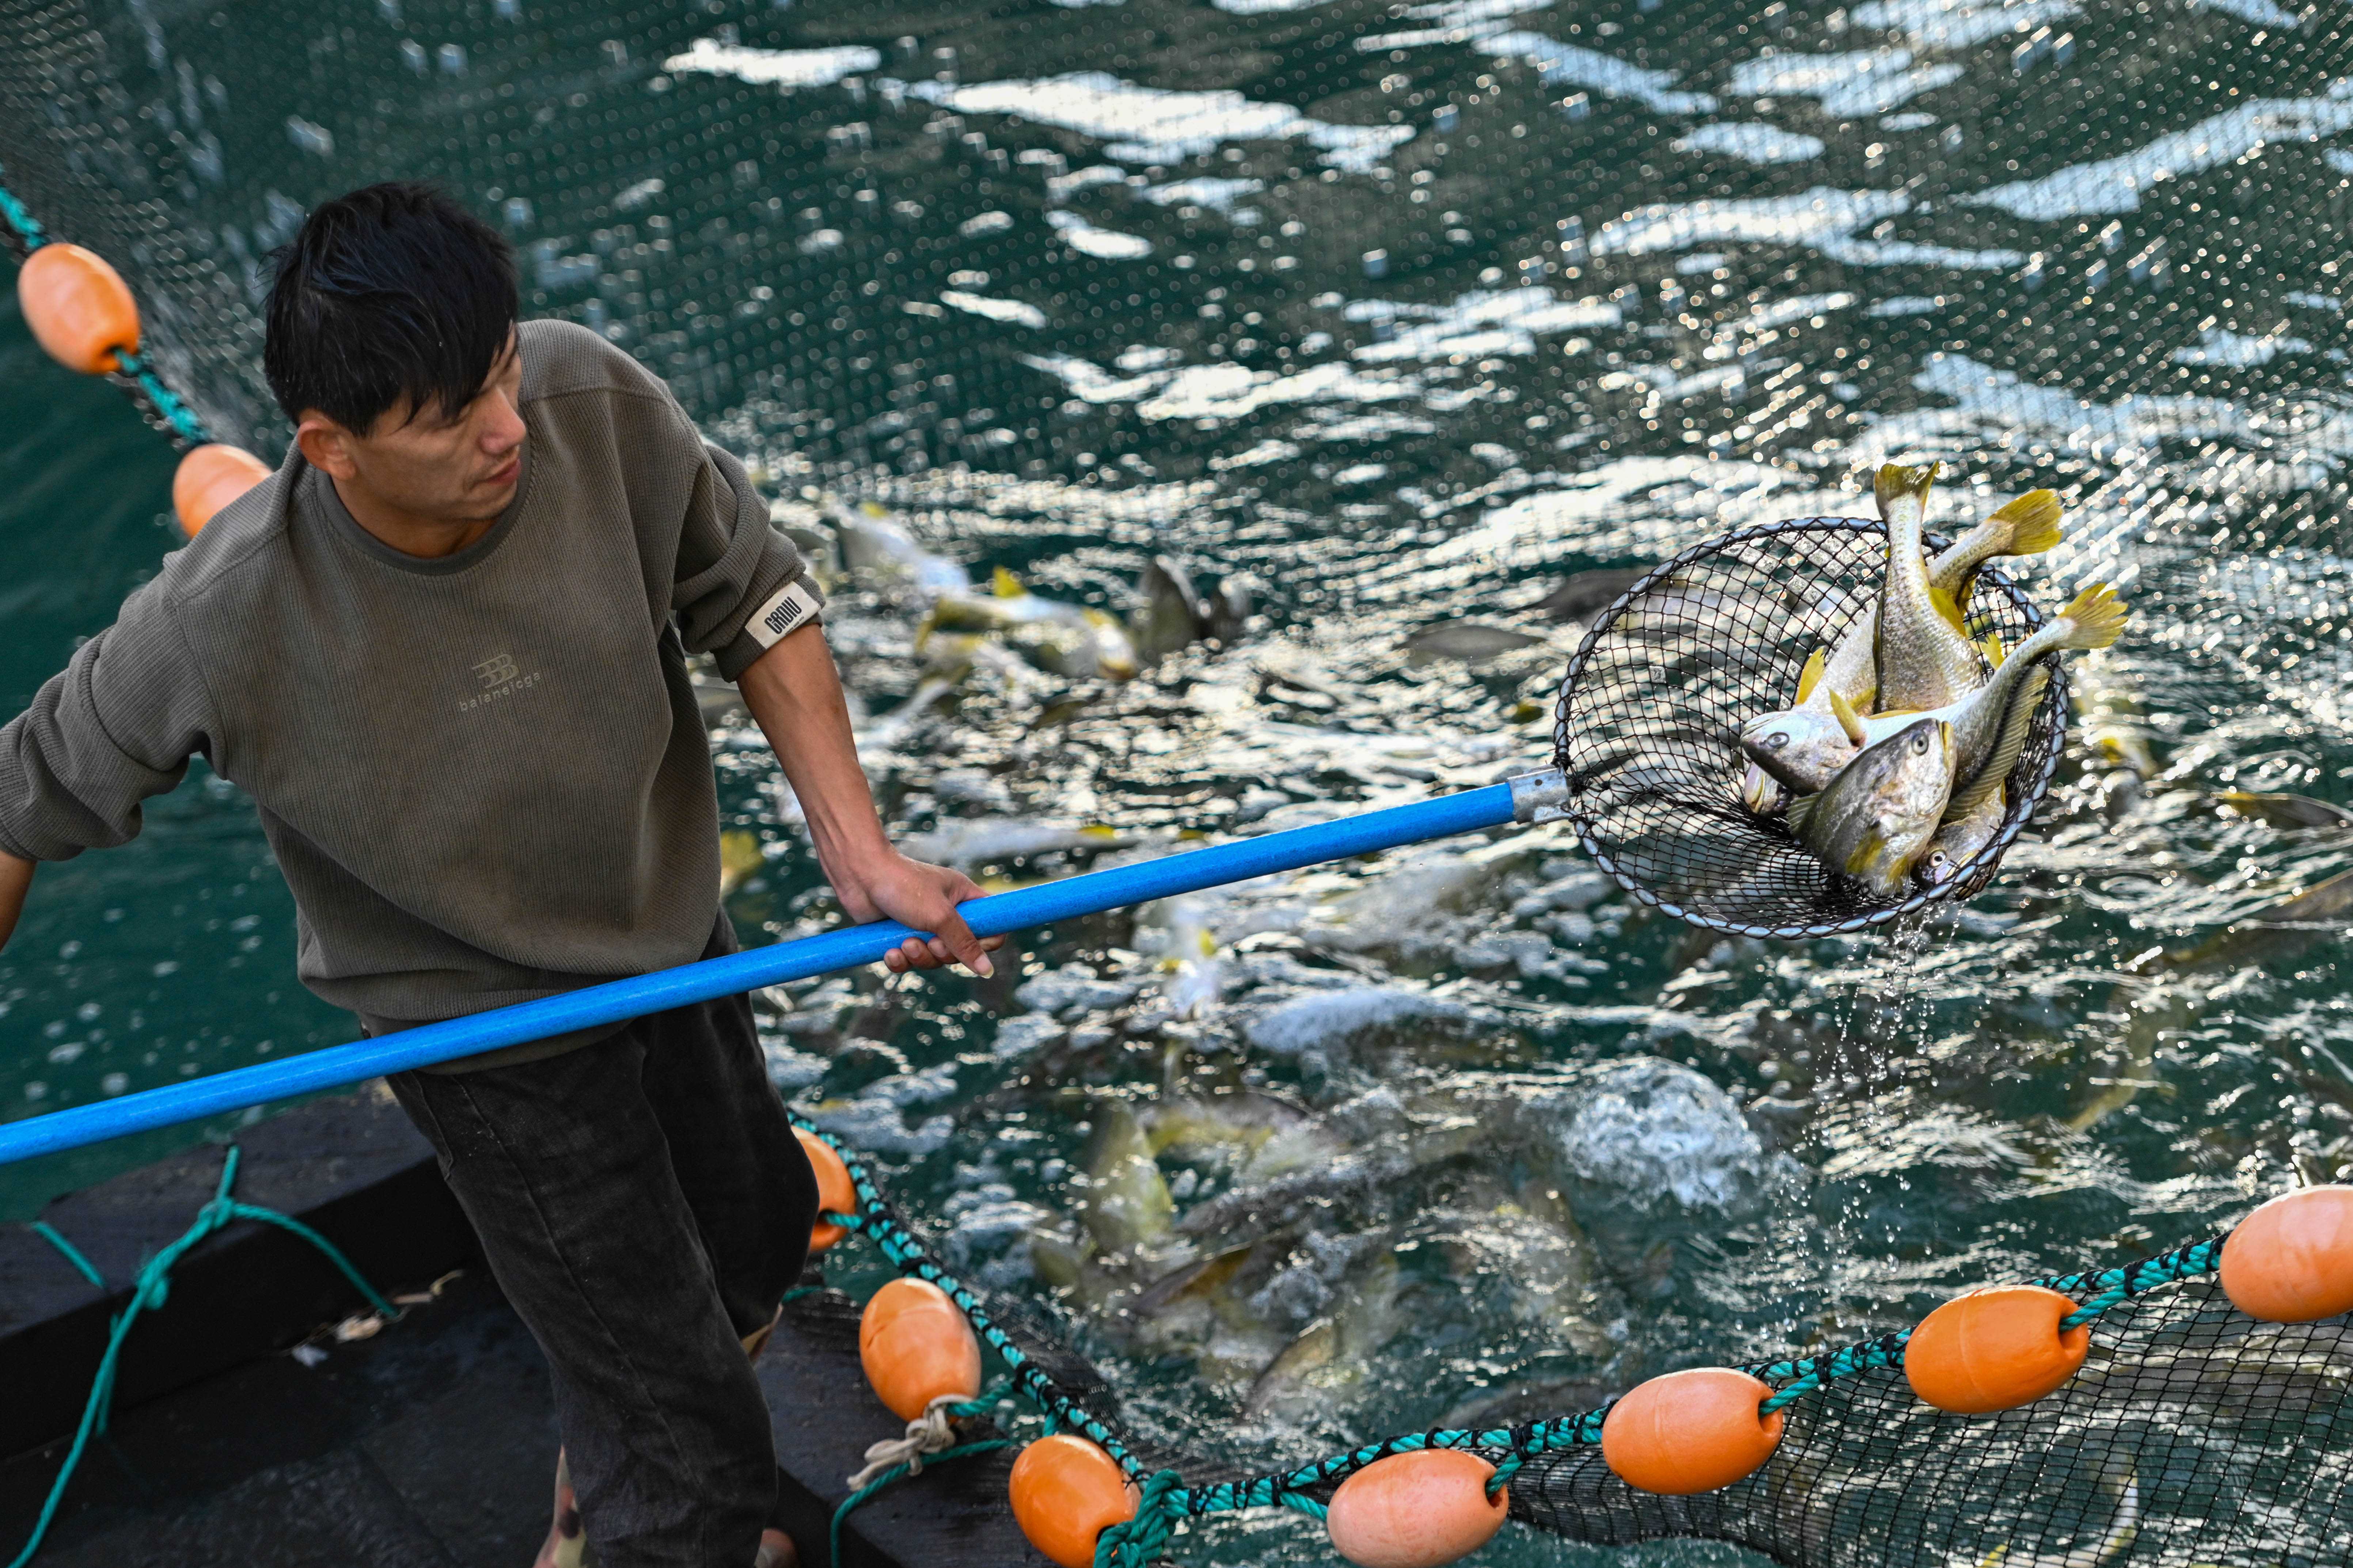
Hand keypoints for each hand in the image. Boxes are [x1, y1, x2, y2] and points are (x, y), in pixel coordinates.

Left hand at [831, 850, 1003, 975]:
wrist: (860, 875)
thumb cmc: (904, 886)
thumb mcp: (939, 915)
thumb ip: (964, 943)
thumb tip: (987, 970)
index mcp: (964, 899)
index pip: (992, 928)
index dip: (985, 944)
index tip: (968, 947)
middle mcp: (946, 913)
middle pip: (959, 951)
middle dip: (943, 954)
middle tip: (930, 942)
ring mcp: (922, 925)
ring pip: (932, 959)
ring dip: (919, 957)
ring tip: (904, 944)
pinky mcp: (899, 935)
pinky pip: (908, 960)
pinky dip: (900, 960)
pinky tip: (889, 952)